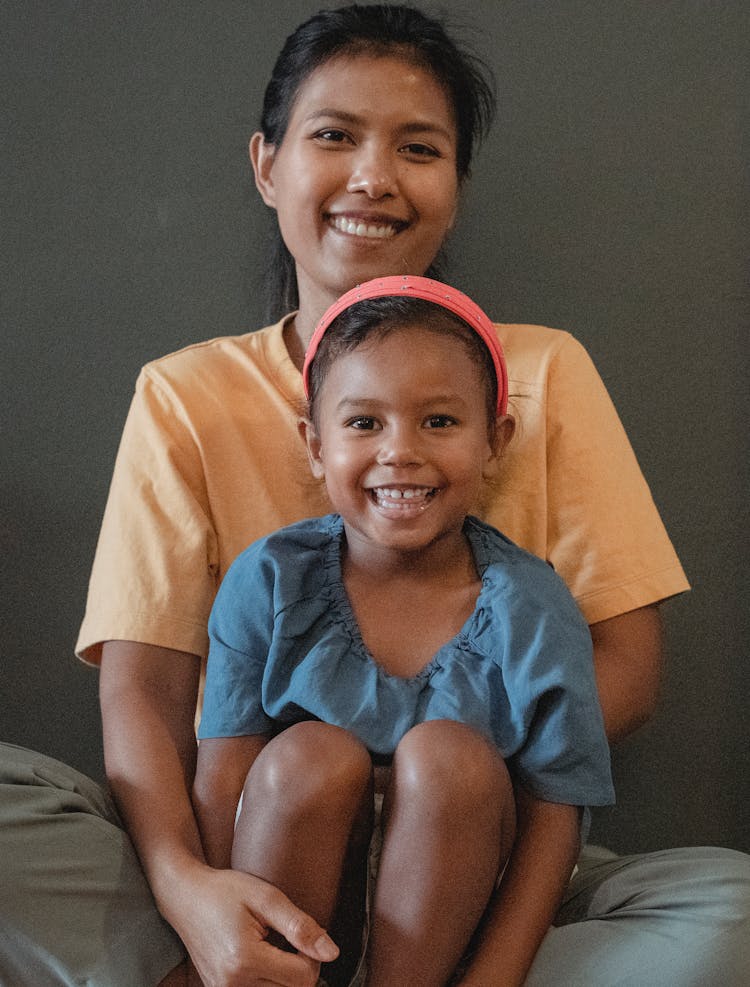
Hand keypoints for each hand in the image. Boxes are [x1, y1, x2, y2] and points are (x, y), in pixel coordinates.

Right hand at [166, 863, 338, 986]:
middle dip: (298, 966)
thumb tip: (331, 953)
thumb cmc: (224, 891)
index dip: (312, 956)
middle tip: (283, 937)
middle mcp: (232, 985)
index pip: (304, 978)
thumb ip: (300, 926)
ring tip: (269, 946)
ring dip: (283, 975)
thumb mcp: (266, 897)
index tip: (300, 934)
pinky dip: (266, 979)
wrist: (184, 896)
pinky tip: (258, 957)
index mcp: (245, 960)